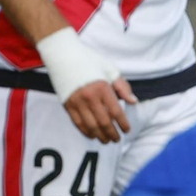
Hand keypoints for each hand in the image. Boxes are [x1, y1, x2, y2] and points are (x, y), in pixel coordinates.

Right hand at [38, 27, 132, 142]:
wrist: (62, 55)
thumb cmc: (89, 61)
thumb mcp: (110, 70)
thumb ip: (123, 87)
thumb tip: (133, 101)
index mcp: (102, 88)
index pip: (116, 111)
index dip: (123, 123)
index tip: (127, 130)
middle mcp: (89, 97)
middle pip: (104, 122)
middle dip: (112, 133)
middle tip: (117, 139)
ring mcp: (76, 102)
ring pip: (90, 126)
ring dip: (100, 136)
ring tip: (106, 140)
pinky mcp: (66, 104)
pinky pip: (77, 123)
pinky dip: (85, 131)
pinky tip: (92, 135)